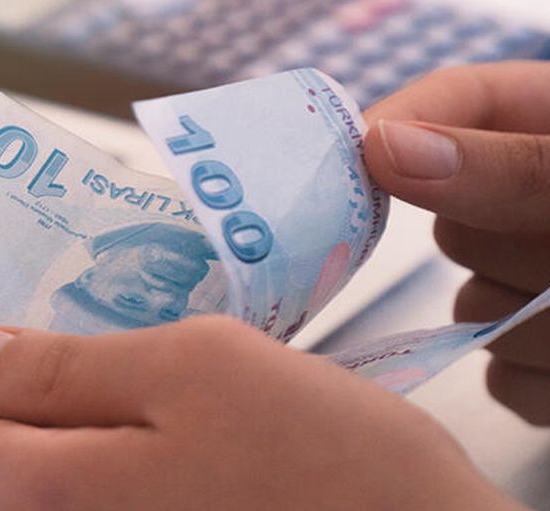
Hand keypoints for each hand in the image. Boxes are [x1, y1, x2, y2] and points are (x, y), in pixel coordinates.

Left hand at [0, 318, 518, 509]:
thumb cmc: (317, 449)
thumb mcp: (189, 369)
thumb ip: (58, 368)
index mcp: (48, 493)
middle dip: (4, 377)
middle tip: (50, 304)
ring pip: (44, 464)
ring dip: (58, 397)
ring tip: (105, 333)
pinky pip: (94, 479)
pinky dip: (100, 426)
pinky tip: (141, 383)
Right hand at [364, 61, 549, 424]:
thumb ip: (514, 167)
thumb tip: (380, 146)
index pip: (451, 102)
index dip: (400, 126)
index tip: (358, 164)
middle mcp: (539, 203)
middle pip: (455, 223)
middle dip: (513, 251)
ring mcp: (539, 284)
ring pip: (476, 314)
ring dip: (543, 328)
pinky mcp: (548, 359)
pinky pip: (503, 377)